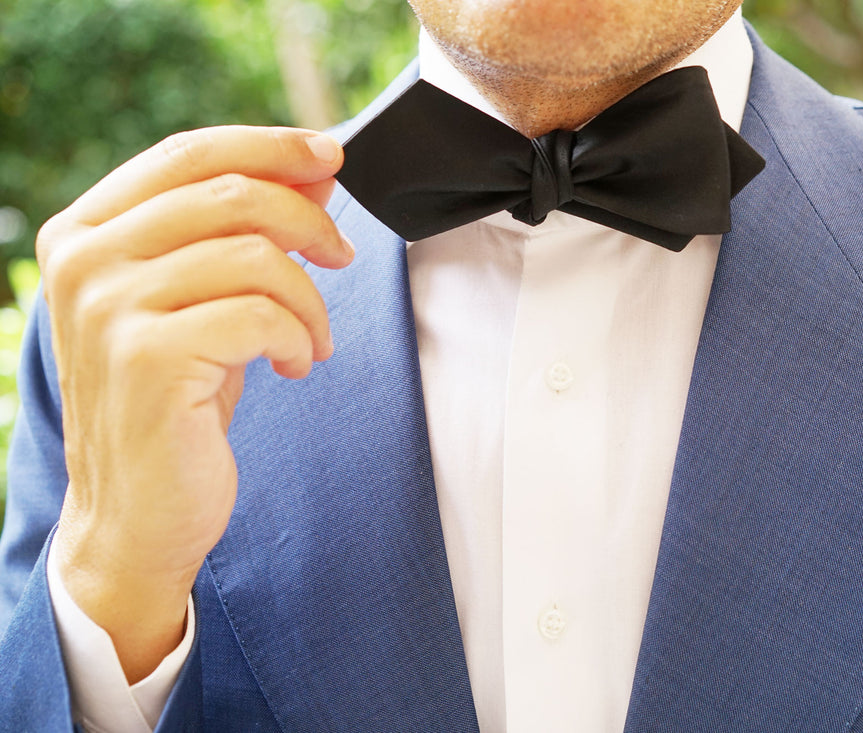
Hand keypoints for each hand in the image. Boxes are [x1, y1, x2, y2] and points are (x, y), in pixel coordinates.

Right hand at [38, 126, 352, 681]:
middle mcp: (84, 261)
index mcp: (87, 232)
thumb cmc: (179, 400)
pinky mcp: (147, 360)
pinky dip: (299, 338)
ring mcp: (108, 310)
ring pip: (253, 254)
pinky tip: (297, 367)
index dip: (269, 145)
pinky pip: (259, 315)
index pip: (187, 153)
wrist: (139, 513)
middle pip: (228, 193)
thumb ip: (244, 231)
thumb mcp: (209, 300)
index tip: (331, 155)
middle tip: (342, 256)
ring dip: (309, 298)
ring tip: (313, 340)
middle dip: (307, 219)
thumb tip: (316, 166)